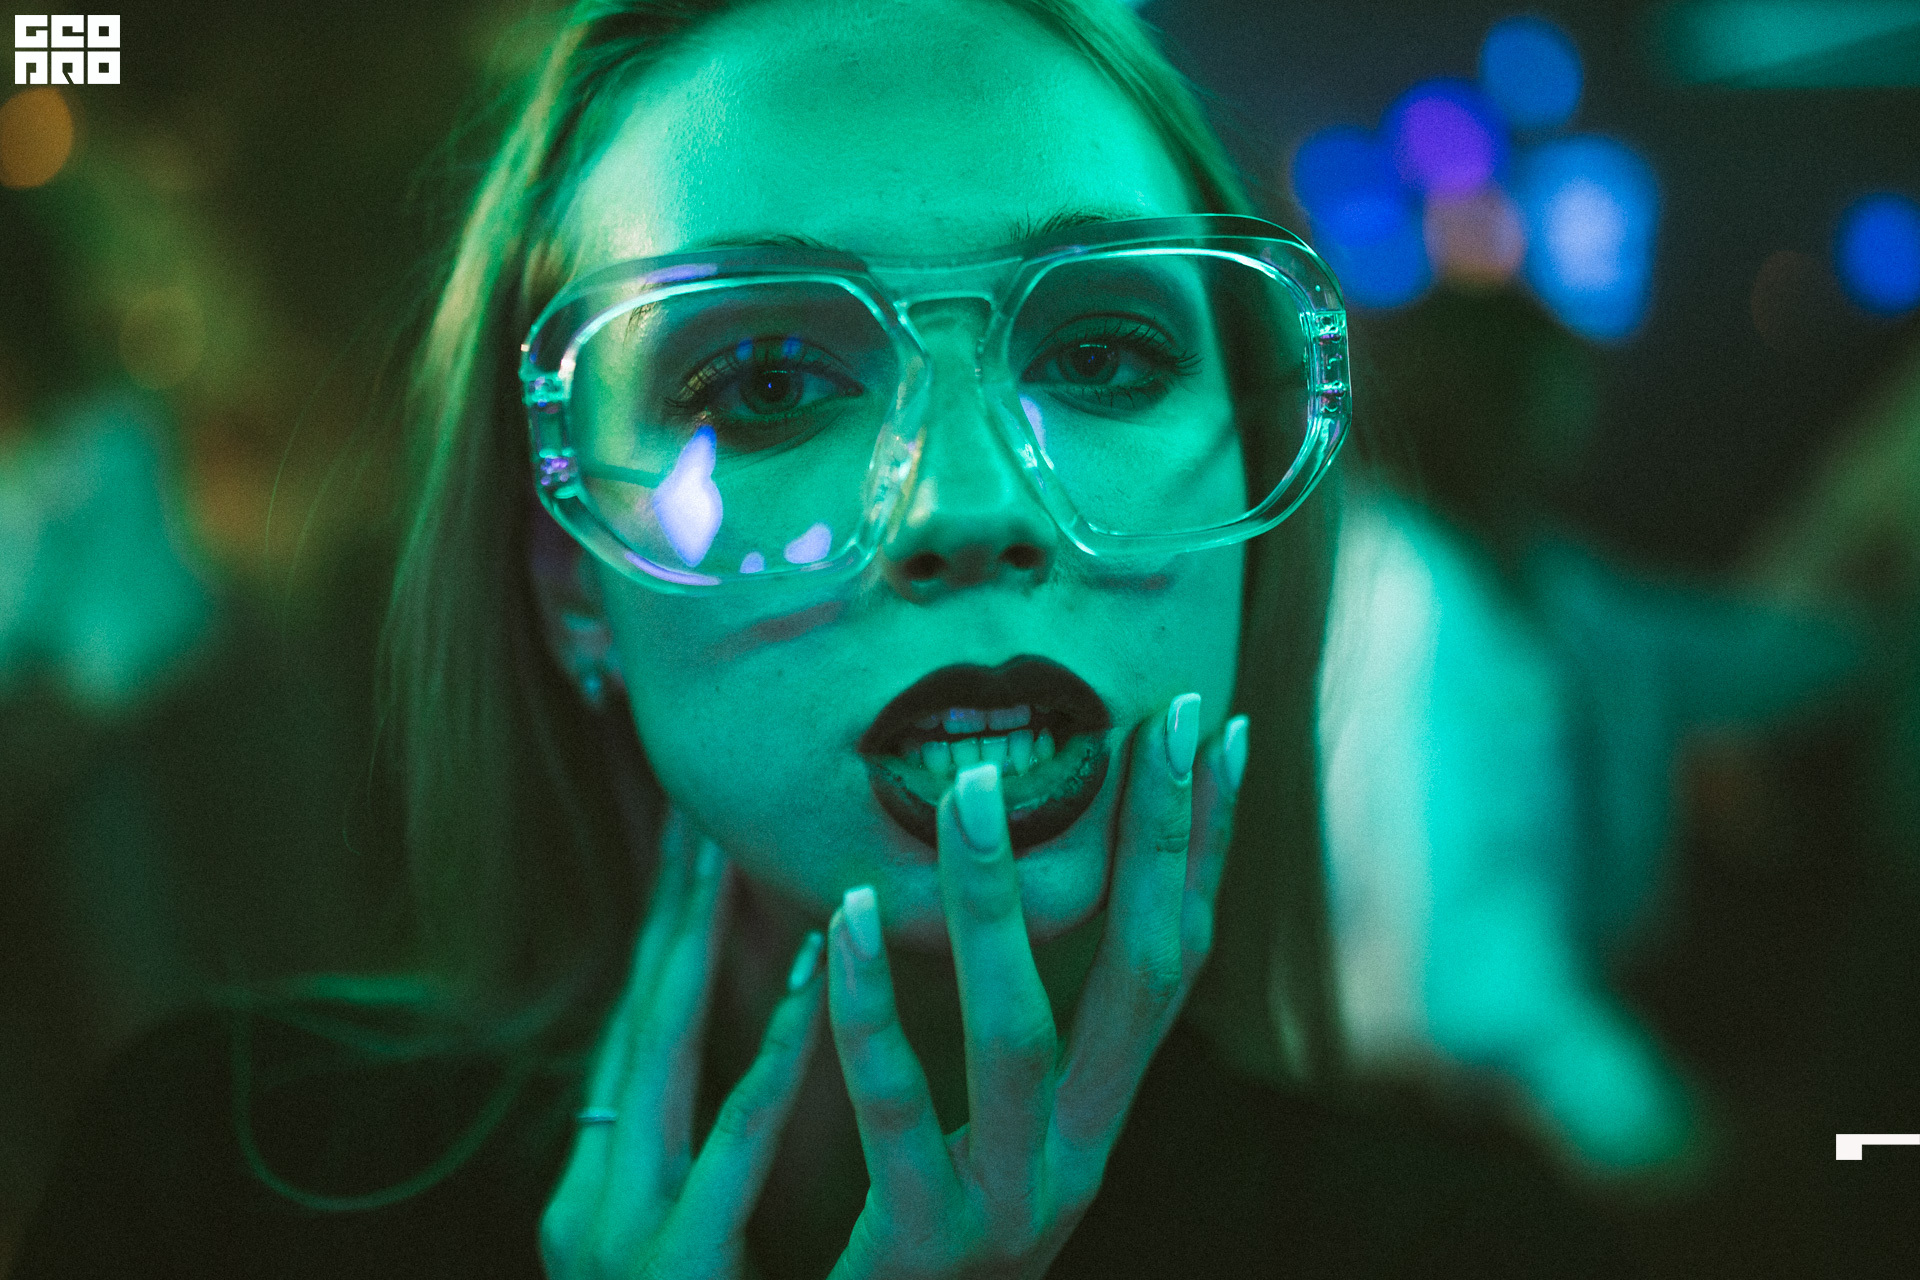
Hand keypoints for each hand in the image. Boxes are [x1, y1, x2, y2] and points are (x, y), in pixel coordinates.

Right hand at [540, 812, 826, 1279]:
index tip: (689, 847)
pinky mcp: (680, 1266)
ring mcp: (622, 1232)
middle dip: (669, 906)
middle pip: (639, 1018)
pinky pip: (739, 1136)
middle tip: (702, 804)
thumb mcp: (675, 1265)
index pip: (631, 1039)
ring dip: (703, 940)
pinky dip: (779, 1050)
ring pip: (670, 1051)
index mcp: (592, 1196)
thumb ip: (692, 1197)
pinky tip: (817, 977)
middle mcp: (590, 1200)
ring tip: (736, 851)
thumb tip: (723, 1121)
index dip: (658, 937)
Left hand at [823, 695, 1246, 1279]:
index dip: (1203, 850)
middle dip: (1159, 848)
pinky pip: (894, 1110)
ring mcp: (1009, 1205)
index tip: (1216, 732)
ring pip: (1016, 1038)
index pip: (1174, 962)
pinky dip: (869, 1009)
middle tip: (1161, 717)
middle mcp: (1080, 1158)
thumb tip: (1024, 900)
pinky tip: (844, 919)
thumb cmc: (938, 1244)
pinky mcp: (924, 1247)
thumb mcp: (1004, 1140)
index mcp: (1101, 1118)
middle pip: (1141, 984)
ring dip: (997, 907)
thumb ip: (1024, 1041)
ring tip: (969, 789)